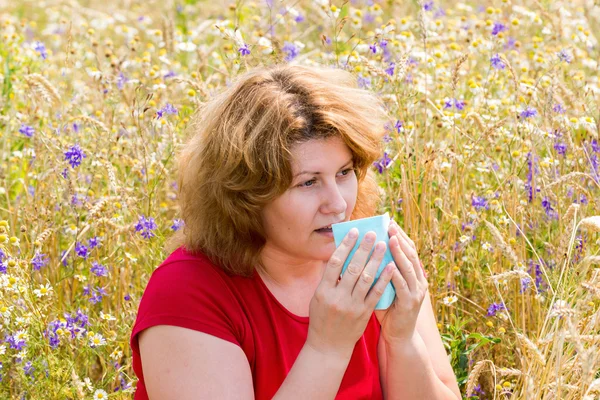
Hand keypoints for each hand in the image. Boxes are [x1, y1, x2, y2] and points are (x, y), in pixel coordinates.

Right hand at [307, 228, 394, 359]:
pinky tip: (390, 266)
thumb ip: (328, 279)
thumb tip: (341, 255)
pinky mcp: (364, 314)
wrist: (328, 346)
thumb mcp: (318, 297)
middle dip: (363, 248)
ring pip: (366, 278)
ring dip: (375, 260)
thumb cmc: (322, 318)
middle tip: (372, 233)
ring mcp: (352, 306)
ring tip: (383, 245)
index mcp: (323, 291)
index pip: (335, 262)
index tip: (354, 232)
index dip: (345, 245)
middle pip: (352, 267)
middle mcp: (337, 297)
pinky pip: (376, 293)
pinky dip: (383, 279)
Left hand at [375, 220, 428, 343]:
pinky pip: (403, 286)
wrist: (399, 336)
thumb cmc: (388, 309)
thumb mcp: (385, 285)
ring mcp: (416, 292)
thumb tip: (362, 251)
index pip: (408, 249)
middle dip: (400, 238)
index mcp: (413, 274)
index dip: (400, 235)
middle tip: (389, 224)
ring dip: (400, 252)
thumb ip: (379, 270)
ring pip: (409, 267)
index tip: (389, 221)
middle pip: (411, 254)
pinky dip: (397, 275)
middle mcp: (419, 280)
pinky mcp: (410, 303)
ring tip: (390, 239)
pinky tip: (390, 265)